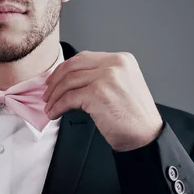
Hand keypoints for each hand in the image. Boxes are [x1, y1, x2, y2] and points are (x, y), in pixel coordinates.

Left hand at [43, 51, 162, 151]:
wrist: (145, 136)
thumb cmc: (134, 117)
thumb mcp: (123, 85)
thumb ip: (102, 76)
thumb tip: (71, 79)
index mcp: (121, 60)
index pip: (84, 58)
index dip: (64, 69)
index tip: (54, 80)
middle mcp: (114, 64)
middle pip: (73, 66)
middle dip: (55, 81)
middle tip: (47, 94)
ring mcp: (106, 78)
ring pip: (68, 82)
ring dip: (54, 96)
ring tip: (50, 107)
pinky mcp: (97, 94)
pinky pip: (69, 98)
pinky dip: (58, 107)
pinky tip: (54, 113)